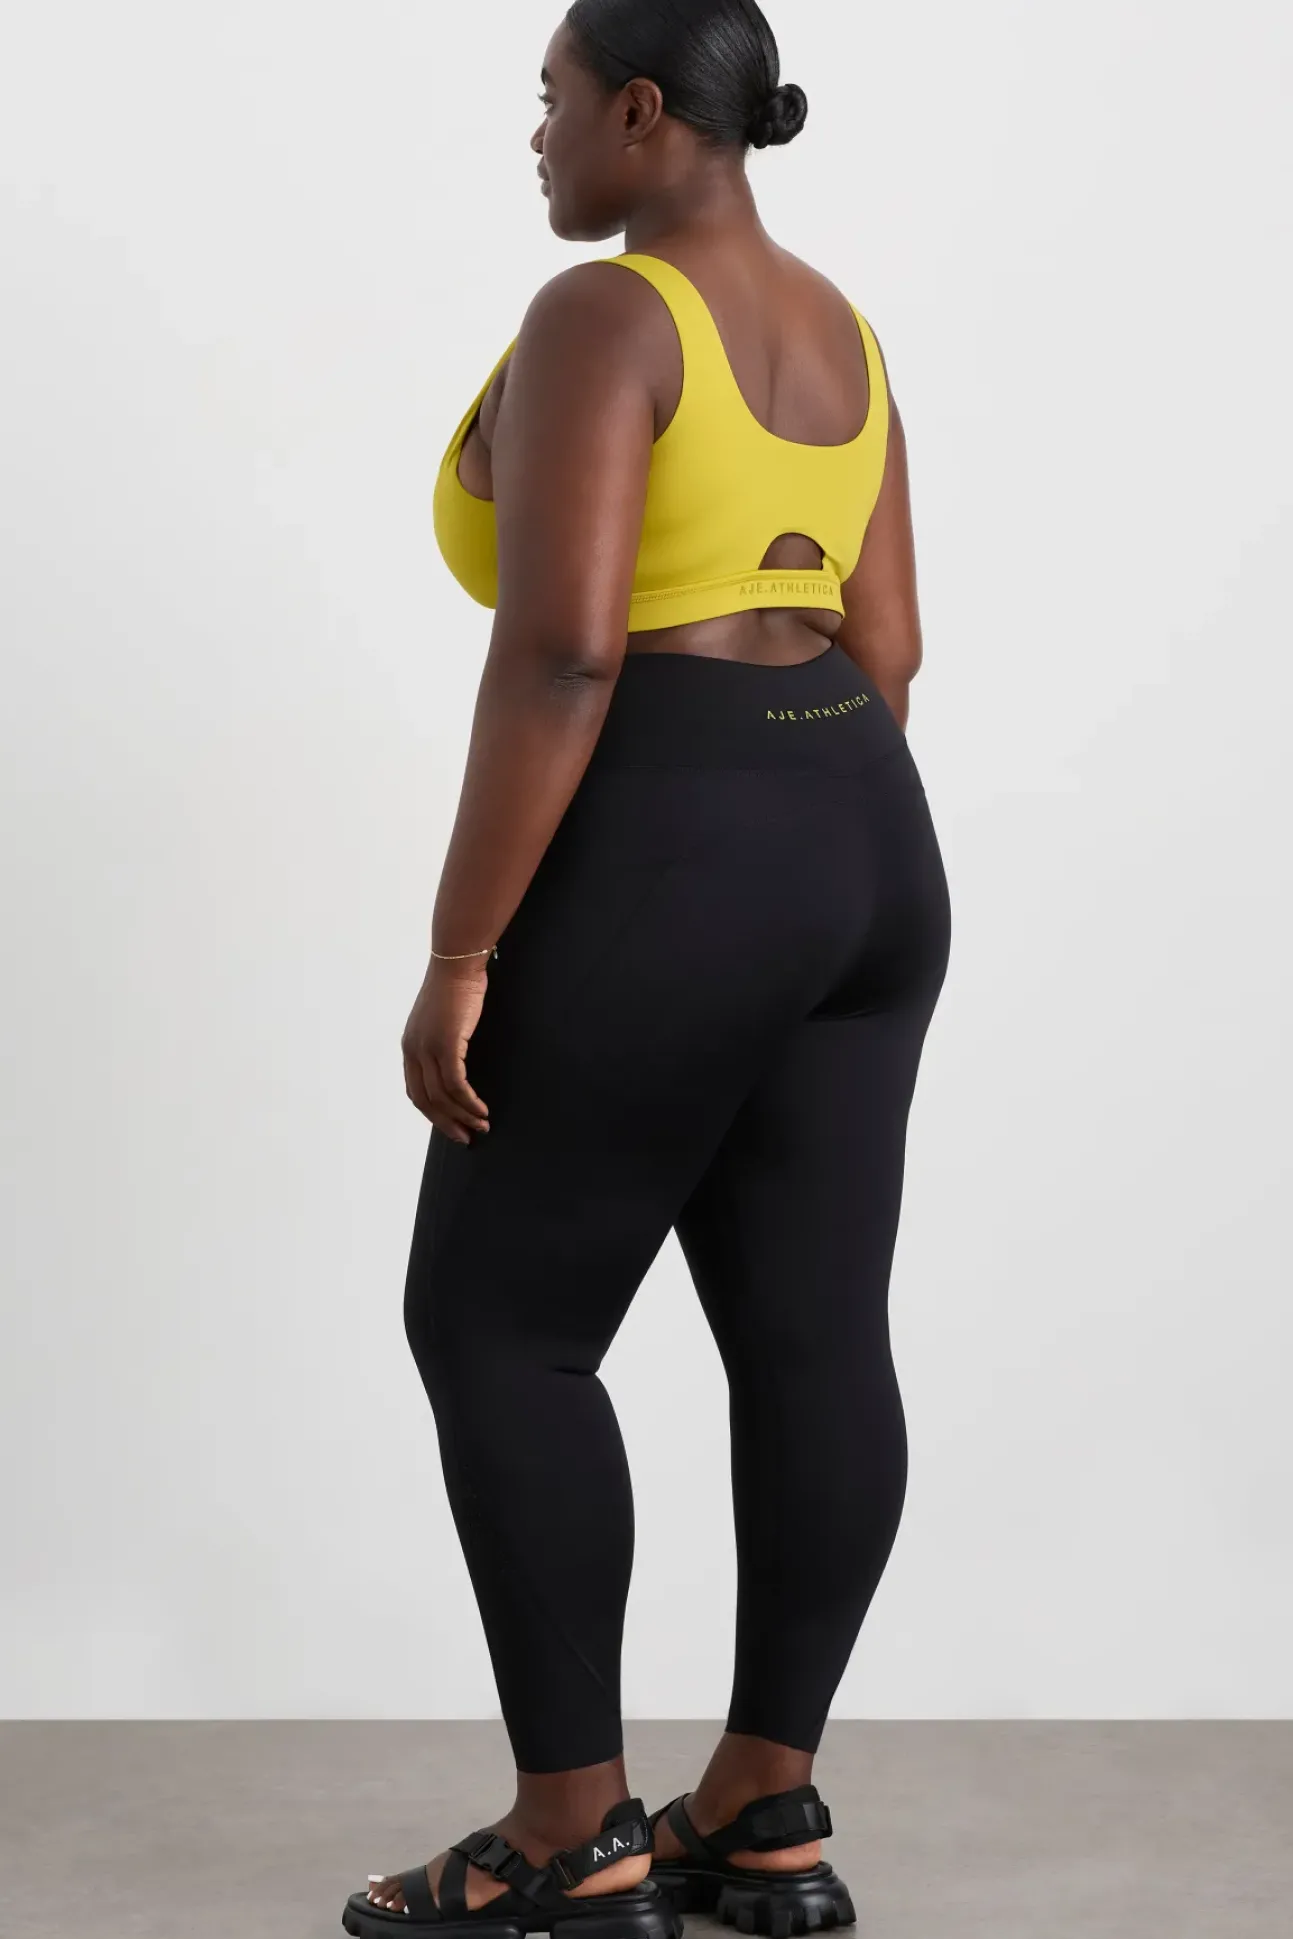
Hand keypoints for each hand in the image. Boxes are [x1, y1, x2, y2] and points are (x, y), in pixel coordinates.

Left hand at [401, 956, 490, 1142]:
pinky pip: (456, 1085)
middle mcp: (413, 1050)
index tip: (451, 1126)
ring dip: (462, 1116)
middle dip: (445, 1123)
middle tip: (465, 1138)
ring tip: (481, 1126)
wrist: (458, 963)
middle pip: (425, 1100)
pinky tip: (481, 1109)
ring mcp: (427, 1048)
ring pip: (442, 1097)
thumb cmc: (456, 987)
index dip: (433, 1113)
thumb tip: (457, 1063)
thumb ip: (444, 1042)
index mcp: (410, 1046)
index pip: (416, 1091)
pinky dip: (469, 1102)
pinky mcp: (445, 1045)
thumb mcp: (444, 1020)